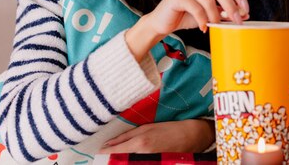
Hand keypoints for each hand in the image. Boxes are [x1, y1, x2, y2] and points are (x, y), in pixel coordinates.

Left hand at [98, 119, 214, 153]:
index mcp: (139, 143)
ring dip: (121, 160)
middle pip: (119, 161)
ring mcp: (148, 163)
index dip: (104, 153)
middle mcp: (142, 156)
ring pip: (127, 163)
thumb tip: (108, 144)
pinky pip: (136, 164)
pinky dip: (130, 162)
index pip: (114, 152)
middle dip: (112, 158)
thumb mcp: (146, 127)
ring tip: (117, 156)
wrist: (190, 137)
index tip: (98, 152)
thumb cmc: (168, 129)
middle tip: (106, 156)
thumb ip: (126, 136)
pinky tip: (129, 159)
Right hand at [126, 0, 248, 60]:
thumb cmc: (188, 15)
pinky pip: (196, 8)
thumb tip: (245, 13)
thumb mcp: (211, 12)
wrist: (163, 22)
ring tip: (215, 26)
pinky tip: (203, 27)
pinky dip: (203, 20)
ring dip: (215, 16)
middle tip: (237, 21)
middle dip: (231, 7)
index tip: (246, 10)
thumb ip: (226, 11)